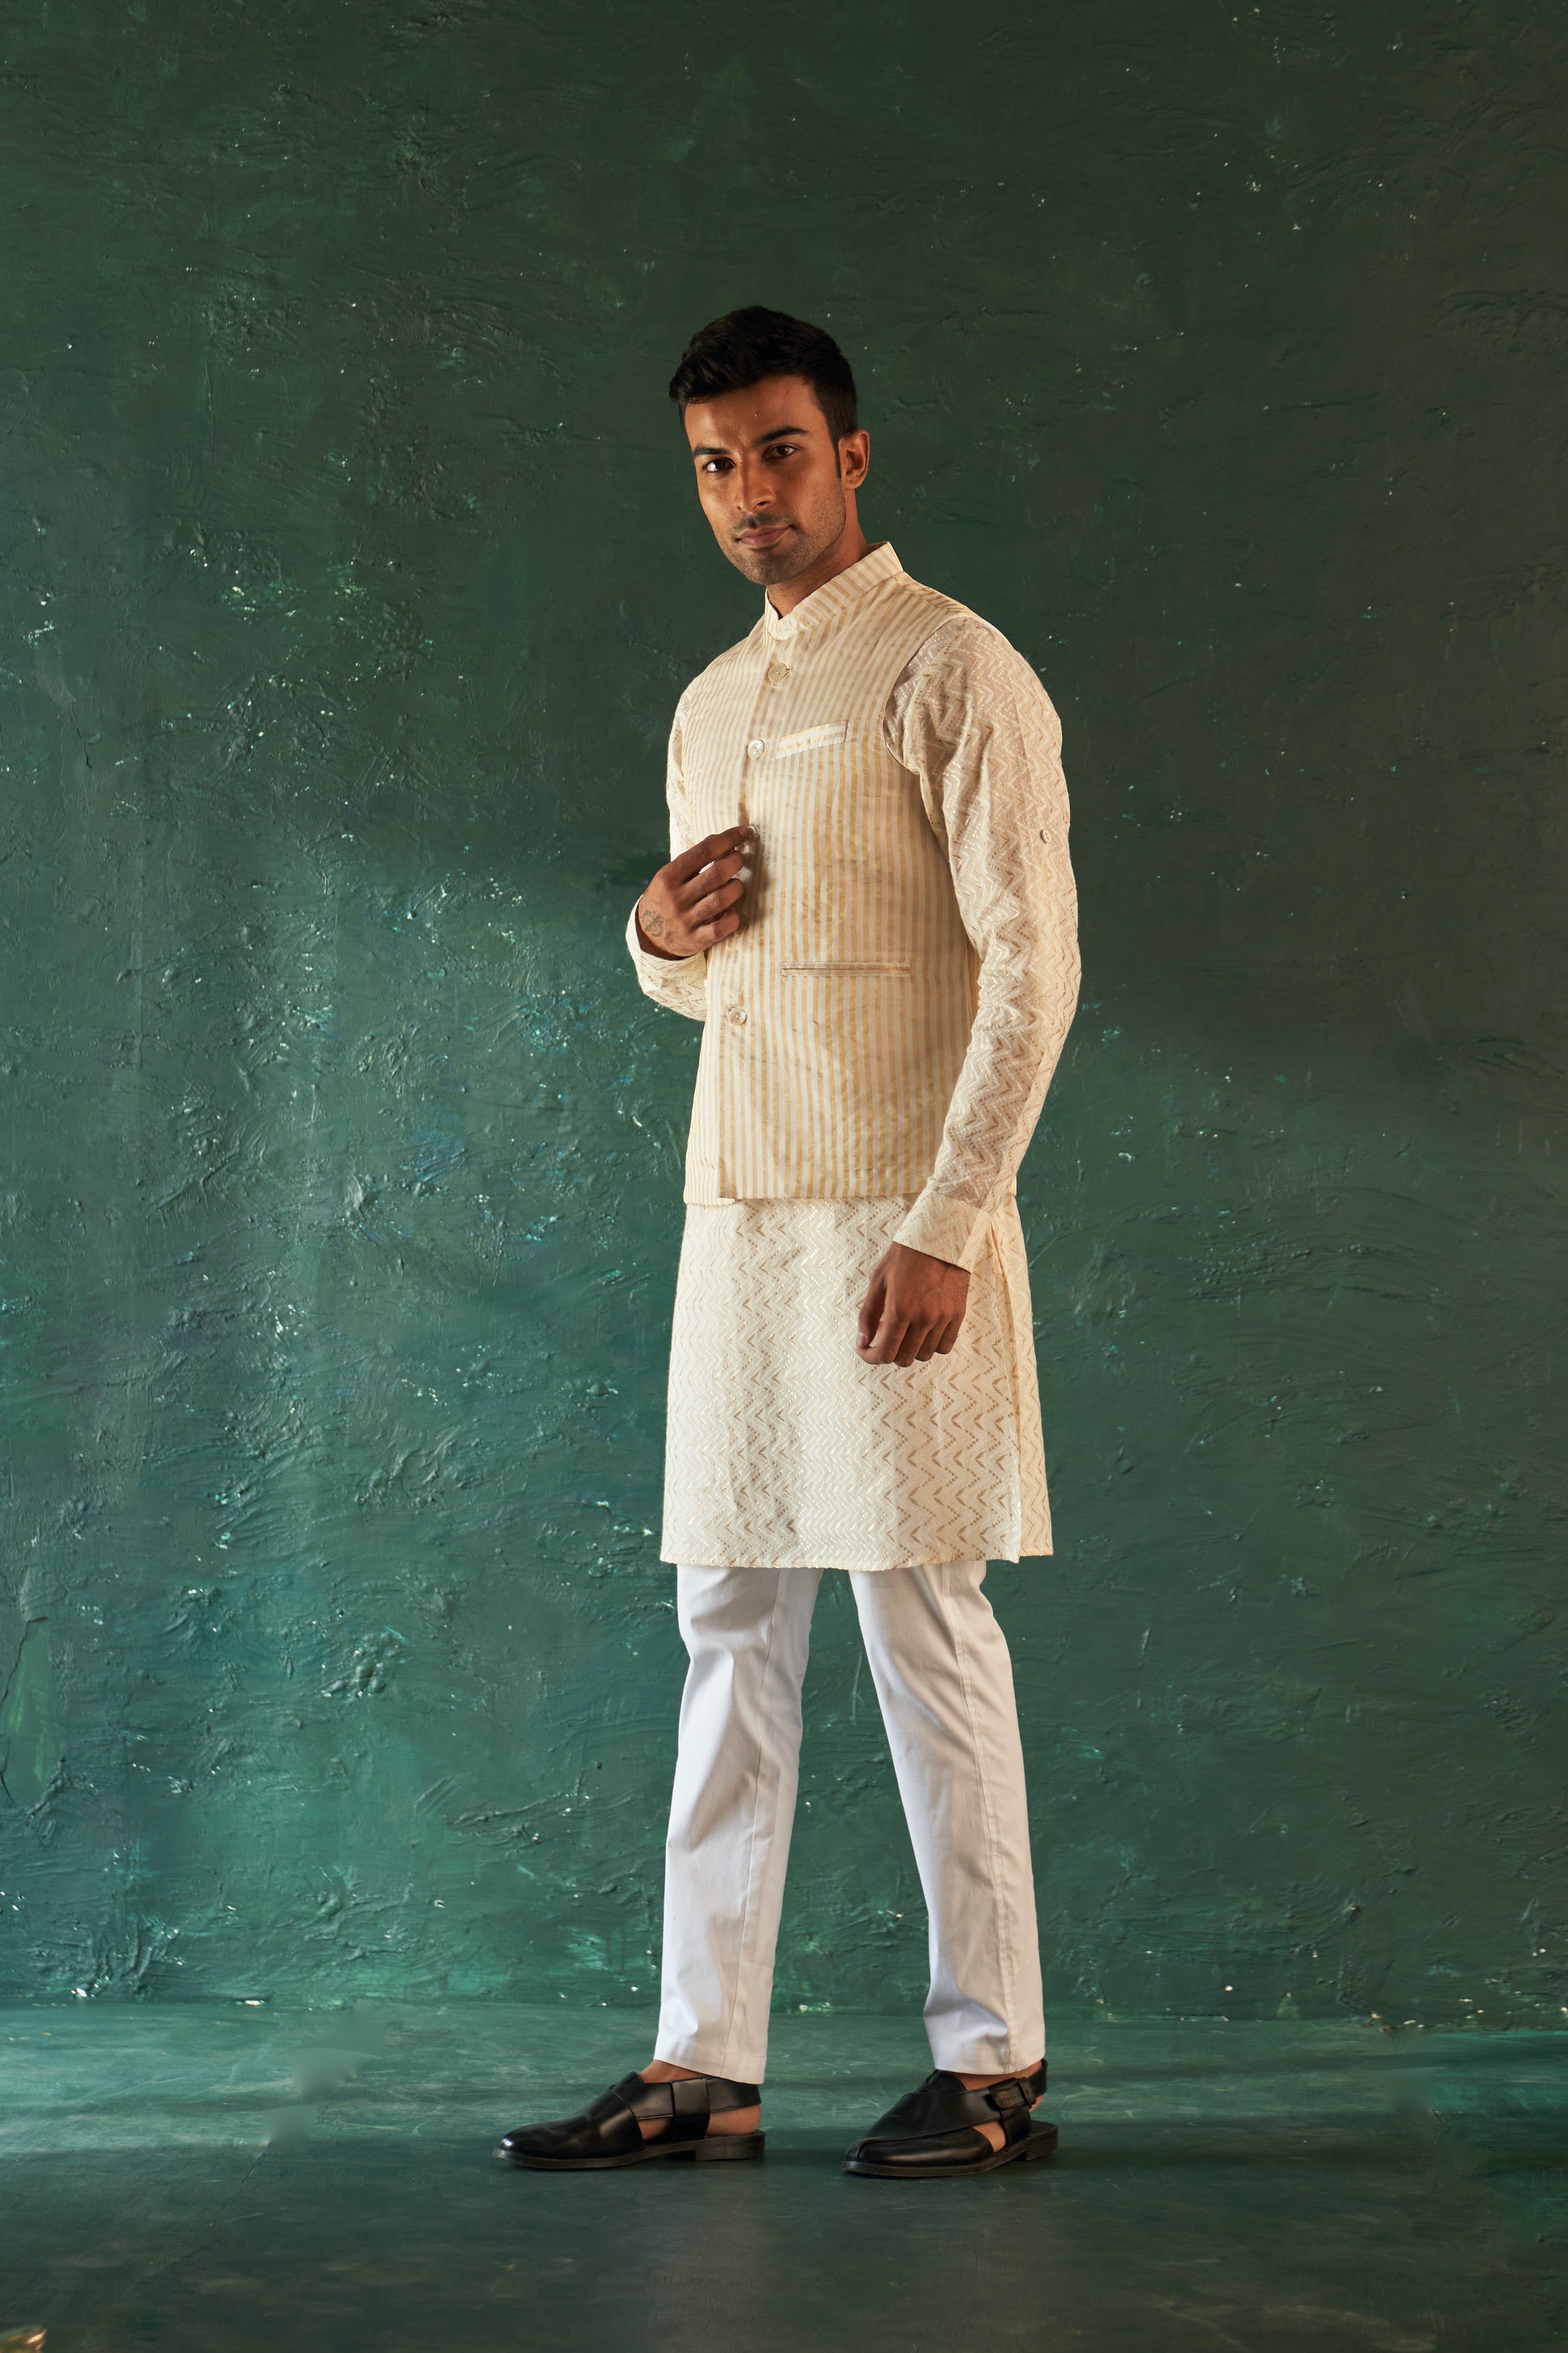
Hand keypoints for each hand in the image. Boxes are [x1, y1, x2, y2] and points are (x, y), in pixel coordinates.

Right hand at [636, 825, 753, 959]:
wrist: (649, 936)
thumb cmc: (665, 899)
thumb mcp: (669, 877)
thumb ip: (692, 862)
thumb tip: (722, 841)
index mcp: (669, 877)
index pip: (704, 851)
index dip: (728, 839)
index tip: (744, 833)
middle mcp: (677, 897)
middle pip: (717, 874)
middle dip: (735, 862)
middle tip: (740, 859)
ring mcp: (686, 920)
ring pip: (722, 899)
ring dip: (737, 888)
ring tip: (736, 884)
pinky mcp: (696, 940)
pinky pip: (723, 927)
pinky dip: (733, 916)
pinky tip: (731, 910)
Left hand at [856, 1242, 969, 1367]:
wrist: (940, 1235)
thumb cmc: (905, 1255)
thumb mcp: (878, 1280)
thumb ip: (868, 1314)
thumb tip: (863, 1341)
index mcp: (900, 1309)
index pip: (884, 1353)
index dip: (870, 1357)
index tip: (865, 1349)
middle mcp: (924, 1318)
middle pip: (904, 1358)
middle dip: (888, 1353)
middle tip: (883, 1335)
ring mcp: (944, 1318)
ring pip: (924, 1355)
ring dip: (909, 1349)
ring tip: (904, 1330)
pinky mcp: (958, 1314)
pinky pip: (944, 1346)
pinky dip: (931, 1345)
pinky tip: (922, 1331)